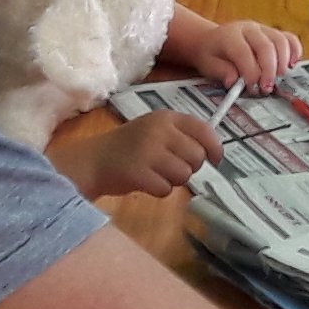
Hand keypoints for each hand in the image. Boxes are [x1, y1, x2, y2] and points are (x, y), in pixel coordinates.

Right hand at [50, 111, 222, 199]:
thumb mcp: (154, 130)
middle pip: (197, 157)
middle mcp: (159, 131)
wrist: (92, 160)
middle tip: (171, 168)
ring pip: (184, 175)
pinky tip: (145, 182)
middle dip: (190, 168)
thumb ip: (180, 135)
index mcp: (165, 118)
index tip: (216, 159)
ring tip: (156, 174)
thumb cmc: (128, 147)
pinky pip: (166, 189)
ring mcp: (148, 151)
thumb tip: (212, 152)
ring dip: (174, 181)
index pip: (204, 129)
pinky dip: (158, 190)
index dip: (215, 147)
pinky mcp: (138, 173)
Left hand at [178, 19, 303, 94]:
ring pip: (280, 40)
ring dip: (283, 62)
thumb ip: (222, 72)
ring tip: (278, 79)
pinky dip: (294, 51)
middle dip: (269, 70)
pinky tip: (292, 64)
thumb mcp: (209, 65)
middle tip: (267, 88)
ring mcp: (263, 28)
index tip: (252, 88)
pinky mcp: (273, 33)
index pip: (244, 52)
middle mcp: (248, 28)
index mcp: (230, 35)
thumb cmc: (211, 54)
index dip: (250, 71)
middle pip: (266, 46)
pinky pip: (289, 38)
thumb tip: (234, 82)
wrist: (211, 40)